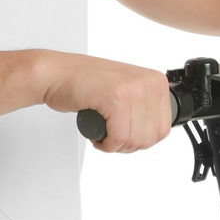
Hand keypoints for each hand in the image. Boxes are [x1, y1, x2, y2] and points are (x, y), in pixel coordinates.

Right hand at [40, 52, 175, 152]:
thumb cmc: (86, 83)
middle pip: (150, 137)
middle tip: (111, 138)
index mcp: (156, 81)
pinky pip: (119, 137)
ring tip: (104, 134)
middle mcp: (148, 82)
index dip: (141, 140)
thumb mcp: (127, 90)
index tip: (124, 136)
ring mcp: (133, 89)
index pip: (163, 129)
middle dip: (128, 145)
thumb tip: (153, 133)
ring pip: (135, 140)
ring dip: (116, 146)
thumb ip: (144, 107)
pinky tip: (98, 137)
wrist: (56, 74)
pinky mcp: (116, 98)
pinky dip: (106, 144)